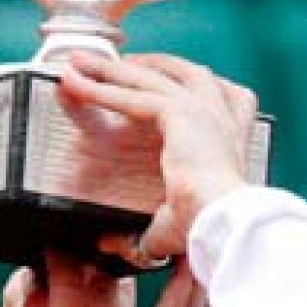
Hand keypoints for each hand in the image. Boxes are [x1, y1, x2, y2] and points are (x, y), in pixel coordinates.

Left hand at [59, 53, 255, 261]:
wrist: (222, 222)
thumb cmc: (208, 228)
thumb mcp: (171, 225)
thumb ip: (143, 231)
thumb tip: (111, 244)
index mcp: (230, 140)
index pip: (218, 96)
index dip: (186, 85)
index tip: (161, 81)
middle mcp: (221, 117)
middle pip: (183, 74)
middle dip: (146, 64)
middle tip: (115, 62)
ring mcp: (204, 109)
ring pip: (152, 77)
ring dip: (113, 68)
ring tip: (82, 62)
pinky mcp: (181, 112)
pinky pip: (133, 96)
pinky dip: (101, 88)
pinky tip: (76, 84)